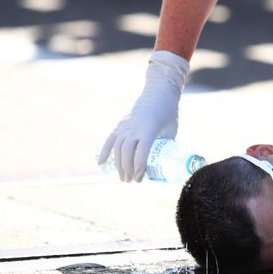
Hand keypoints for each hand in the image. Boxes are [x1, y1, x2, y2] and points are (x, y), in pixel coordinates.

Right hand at [98, 50, 188, 181]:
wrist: (158, 92)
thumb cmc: (168, 112)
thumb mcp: (171, 129)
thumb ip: (165, 145)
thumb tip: (163, 163)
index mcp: (149, 128)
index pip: (141, 151)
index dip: (139, 167)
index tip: (140, 179)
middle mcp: (135, 127)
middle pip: (126, 152)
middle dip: (128, 169)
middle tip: (131, 181)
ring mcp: (126, 125)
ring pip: (117, 147)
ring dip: (118, 164)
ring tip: (123, 177)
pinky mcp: (121, 123)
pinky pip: (110, 138)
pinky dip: (104, 150)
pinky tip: (101, 162)